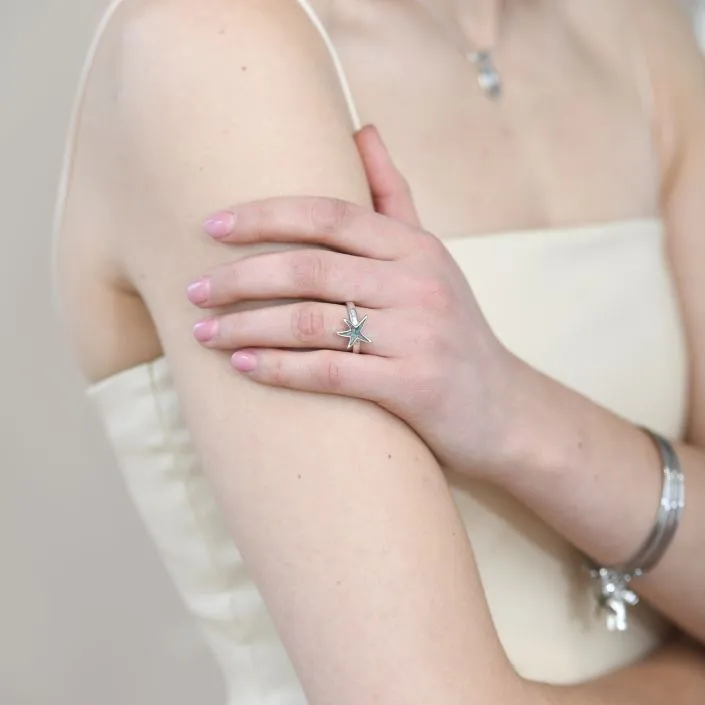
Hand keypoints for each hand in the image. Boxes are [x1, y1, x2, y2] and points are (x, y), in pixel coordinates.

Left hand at [187, 125, 521, 475]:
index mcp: (416, 247)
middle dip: (240, 277)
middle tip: (193, 290)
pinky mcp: (413, 386)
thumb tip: (362, 129)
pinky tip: (241, 365)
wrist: (502, 409)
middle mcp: (418, 283)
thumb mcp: (429, 257)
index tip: (210, 227)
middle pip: (309, 267)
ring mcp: (417, 335)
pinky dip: (278, 368)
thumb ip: (393, 197)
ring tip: (202, 333)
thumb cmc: (451, 329)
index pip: (329, 214)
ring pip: (311, 320)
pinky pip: (329, 371)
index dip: (265, 216)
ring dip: (246, 325)